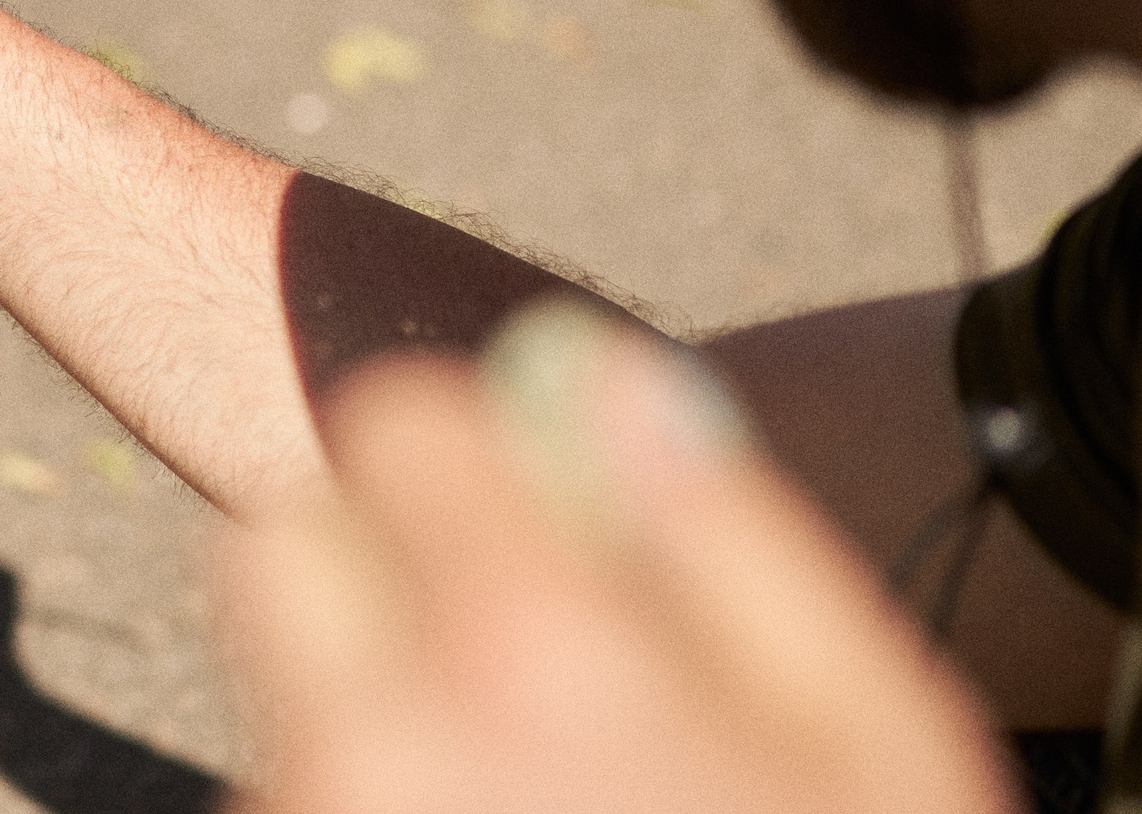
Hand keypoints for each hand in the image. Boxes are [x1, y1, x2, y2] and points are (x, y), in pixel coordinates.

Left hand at [220, 299, 1017, 813]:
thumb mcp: (868, 752)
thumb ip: (729, 541)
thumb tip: (602, 375)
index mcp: (533, 667)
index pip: (395, 425)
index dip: (469, 456)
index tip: (526, 518)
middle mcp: (364, 750)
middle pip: (278, 547)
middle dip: (367, 569)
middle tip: (495, 667)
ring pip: (281, 700)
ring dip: (363, 721)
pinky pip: (276, 804)